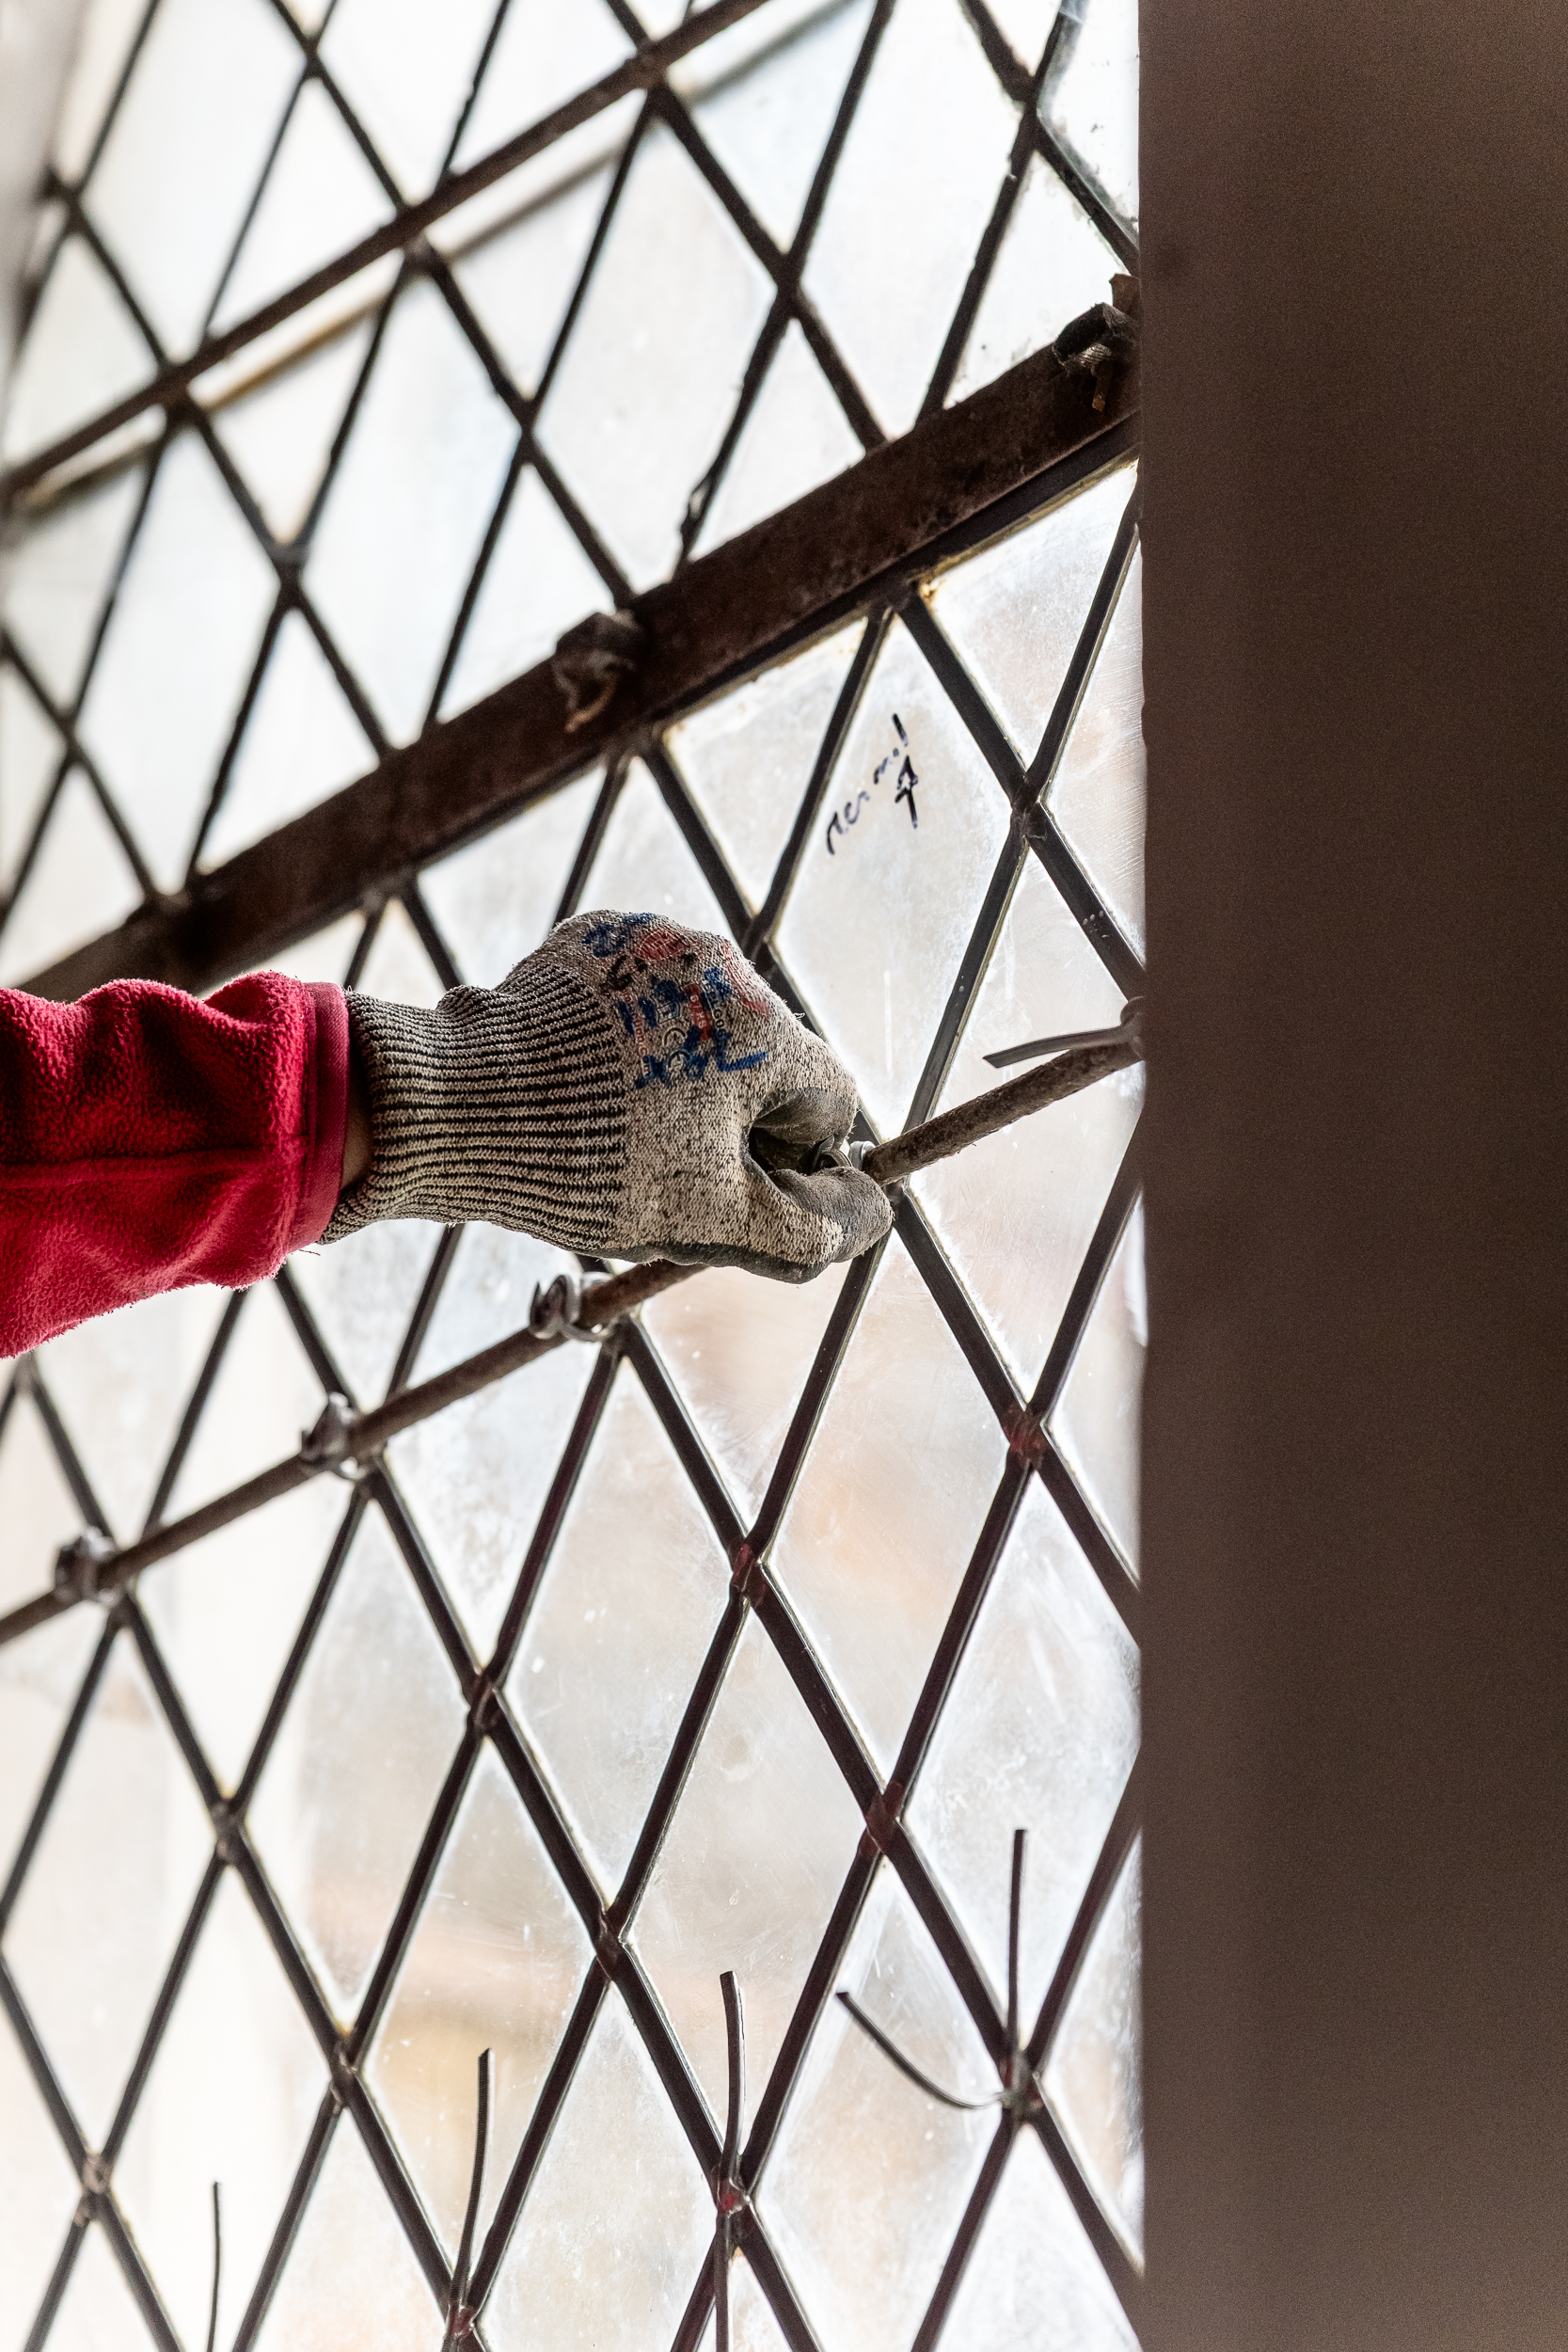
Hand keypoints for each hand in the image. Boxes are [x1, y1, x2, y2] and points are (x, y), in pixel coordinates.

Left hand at [326, 912, 891, 1282]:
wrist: (454, 1103)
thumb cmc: (592, 1166)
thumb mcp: (713, 1221)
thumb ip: (811, 1230)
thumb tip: (875, 1216)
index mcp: (764, 1029)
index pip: (828, 1104)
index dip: (792, 1163)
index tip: (730, 1190)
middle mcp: (720, 964)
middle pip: (764, 1061)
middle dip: (732, 1119)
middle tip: (663, 1169)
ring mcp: (650, 944)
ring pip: (700, 1028)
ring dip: (679, 1077)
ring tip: (611, 1125)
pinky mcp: (590, 941)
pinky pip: (640, 998)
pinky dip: (627, 1040)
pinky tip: (580, 1082)